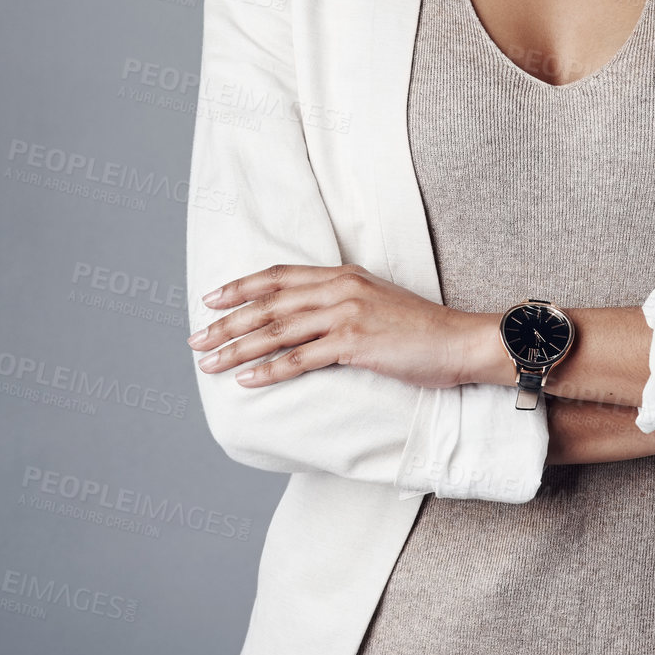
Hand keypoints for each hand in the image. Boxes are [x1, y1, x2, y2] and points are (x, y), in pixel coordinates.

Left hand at [186, 262, 480, 389]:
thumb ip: (340, 302)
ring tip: (209, 363)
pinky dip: (269, 370)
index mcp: (343, 274)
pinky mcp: (356, 343)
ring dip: (238, 348)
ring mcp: (347, 314)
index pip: (279, 276)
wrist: (459, 341)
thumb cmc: (419, 329)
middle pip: (269, 303)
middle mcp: (341, 288)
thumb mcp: (375, 302)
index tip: (211, 300)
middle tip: (196, 340)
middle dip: (227, 322)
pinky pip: (301, 358)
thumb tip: (303, 317)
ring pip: (278, 330)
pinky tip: (246, 380)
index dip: (241, 287)